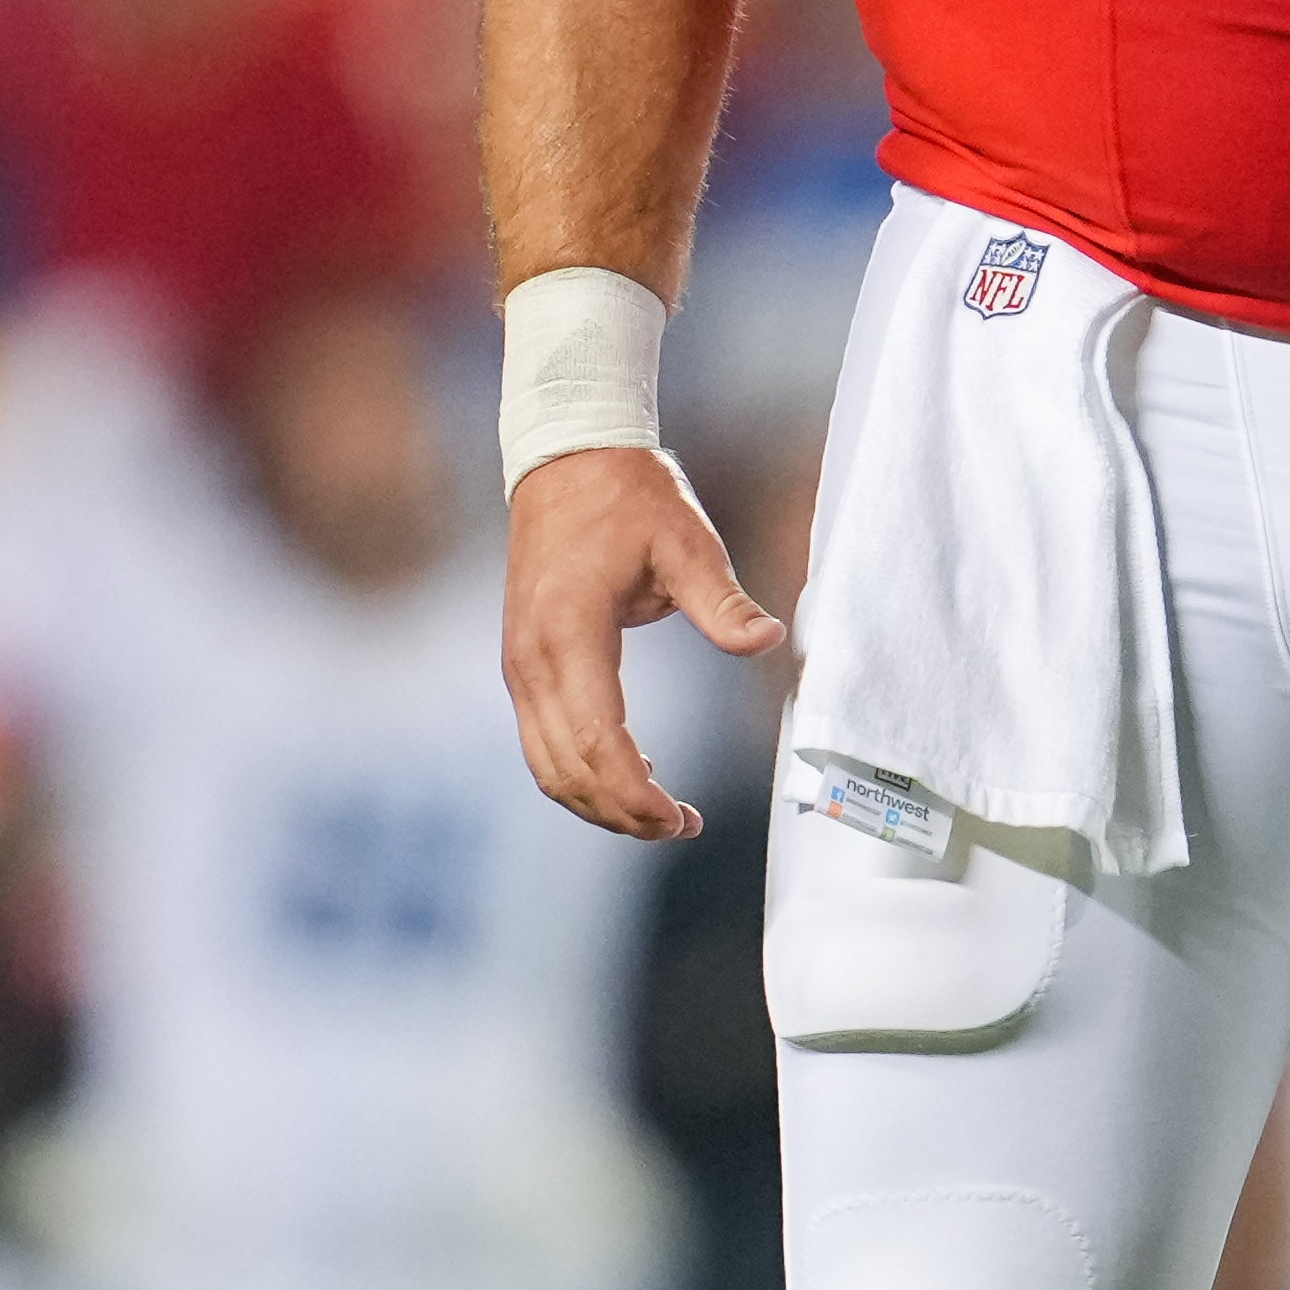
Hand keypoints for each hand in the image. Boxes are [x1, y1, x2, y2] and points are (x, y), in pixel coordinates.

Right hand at [501, 446, 784, 841]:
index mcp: (569, 634)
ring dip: (597, 801)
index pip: (598, 740)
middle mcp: (530, 660)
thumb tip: (770, 640)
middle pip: (566, 769)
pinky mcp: (522, 664)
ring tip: (661, 817)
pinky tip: (632, 777)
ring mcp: (518, 665)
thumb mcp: (688, 542)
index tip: (682, 818)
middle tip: (682, 828)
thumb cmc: (630, 497)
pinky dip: (580, 772)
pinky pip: (543, 740)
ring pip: (546, 764)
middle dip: (621, 812)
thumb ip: (723, 601)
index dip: (636, 793)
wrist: (568, 461)